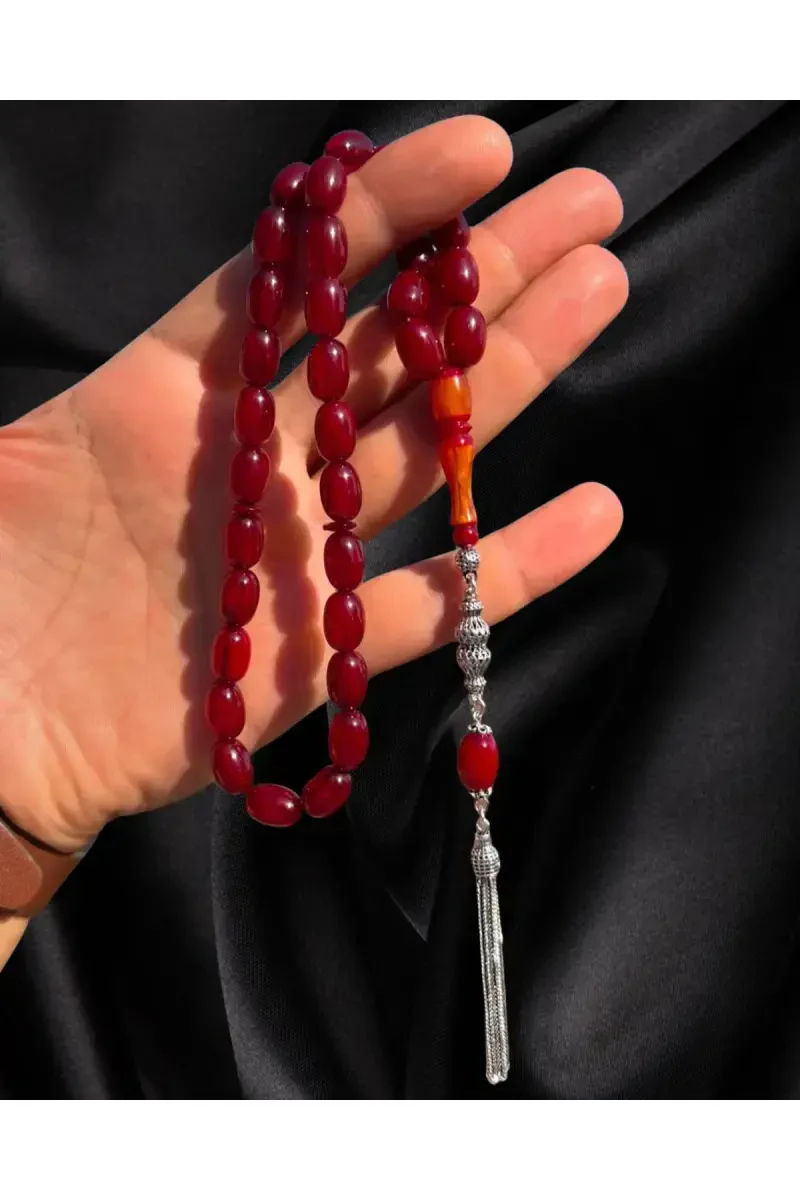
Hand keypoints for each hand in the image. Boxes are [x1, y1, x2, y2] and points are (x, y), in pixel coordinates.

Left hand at [0, 116, 626, 852]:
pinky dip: (508, 569)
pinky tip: (592, 514)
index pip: (292, 278)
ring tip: (599, 290)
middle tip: (584, 206)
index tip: (476, 155)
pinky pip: (427, 608)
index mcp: (171, 396)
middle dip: (485, 274)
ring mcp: (294, 553)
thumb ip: (50, 382)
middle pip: (386, 349)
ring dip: (513, 375)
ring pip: (423, 452)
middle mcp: (253, 461)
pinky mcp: (318, 658)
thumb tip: (29, 245)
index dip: (381, 210)